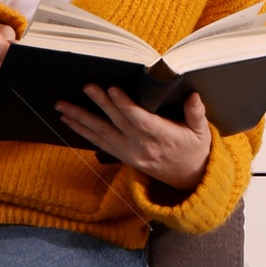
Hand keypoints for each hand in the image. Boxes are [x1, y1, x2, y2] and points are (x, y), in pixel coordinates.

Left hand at [54, 84, 212, 193]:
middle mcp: (143, 146)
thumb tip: (194, 96)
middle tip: (86, 87)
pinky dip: (82, 132)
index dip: (125, 105)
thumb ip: (197, 114)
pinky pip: (99, 143)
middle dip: (100, 105)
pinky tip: (69, 120)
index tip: (112, 90)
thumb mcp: (202, 132)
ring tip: (63, 106)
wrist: (189, 179)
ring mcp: (130, 153)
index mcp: (163, 136)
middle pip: (117, 124)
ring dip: (81, 119)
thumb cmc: (195, 149)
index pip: (141, 120)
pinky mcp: (123, 157)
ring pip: (102, 134)